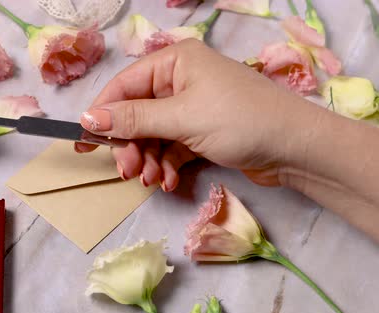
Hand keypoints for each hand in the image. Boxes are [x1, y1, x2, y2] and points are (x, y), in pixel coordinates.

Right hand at [76, 39, 310, 190]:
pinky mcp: (201, 132)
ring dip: (147, 160)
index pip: (124, 86)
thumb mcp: (182, 117)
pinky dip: (165, 165)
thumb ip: (133, 118)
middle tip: (126, 171)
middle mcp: (181, 81)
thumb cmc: (240, 120)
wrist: (296, 149)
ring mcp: (192, 108)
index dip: (102, 113)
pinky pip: (170, 147)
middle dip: (130, 145)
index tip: (83, 141)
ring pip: (152, 135)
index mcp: (175, 63)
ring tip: (151, 181)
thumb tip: (88, 117)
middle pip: (137, 114)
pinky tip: (167, 182)